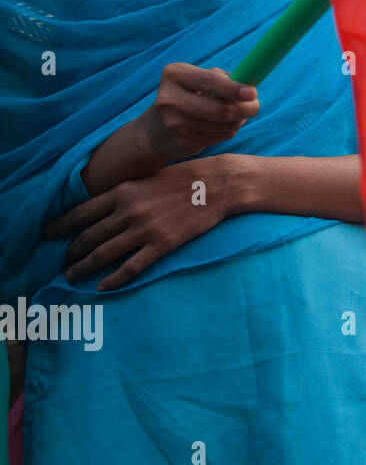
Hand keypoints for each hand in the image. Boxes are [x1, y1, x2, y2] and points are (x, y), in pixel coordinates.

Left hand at [47, 156, 245, 290]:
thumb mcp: (147, 177)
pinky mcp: (161, 245)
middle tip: (62, 262)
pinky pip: (130, 267)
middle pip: (88, 237)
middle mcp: (128, 212)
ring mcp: (144, 230)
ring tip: (72, 276)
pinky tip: (102, 286)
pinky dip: (113, 279)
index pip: (81, 212)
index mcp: (122, 192)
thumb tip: (104, 207)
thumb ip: (125, 193)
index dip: (61, 226)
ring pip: (103, 254)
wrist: (217, 185)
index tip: (49, 234)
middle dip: (70, 252)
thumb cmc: (184, 178)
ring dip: (83, 267)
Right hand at [139, 63, 259, 162]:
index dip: (234, 89)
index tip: (253, 93)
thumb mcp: (197, 81)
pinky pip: (219, 137)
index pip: (209, 81)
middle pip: (221, 109)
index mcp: (174, 74)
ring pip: (224, 125)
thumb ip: (222, 79)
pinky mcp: (180, 142)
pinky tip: (220, 128)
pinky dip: (228, 132)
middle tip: (255, 107)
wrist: (155, 131)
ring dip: (238, 121)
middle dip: (245, 109)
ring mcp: (173, 123)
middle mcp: (169, 98)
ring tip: (235, 116)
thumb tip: (250, 86)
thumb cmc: (187, 98)